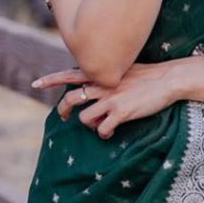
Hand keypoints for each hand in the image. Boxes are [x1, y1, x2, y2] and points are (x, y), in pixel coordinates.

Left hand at [31, 63, 179, 138]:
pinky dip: (104, 134)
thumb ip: (107, 75)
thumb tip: (97, 86)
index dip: (50, 80)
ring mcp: (110, 99)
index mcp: (101, 73)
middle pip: (71, 99)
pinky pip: (102, 129)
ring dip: (90, 125)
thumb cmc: (149, 75)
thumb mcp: (124, 68)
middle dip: (64, 111)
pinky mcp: (121, 112)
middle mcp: (102, 85)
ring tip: (100, 125)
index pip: (69, 74)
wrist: (168, 79)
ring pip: (85, 118)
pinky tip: (111, 133)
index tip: (35, 84)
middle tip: (65, 117)